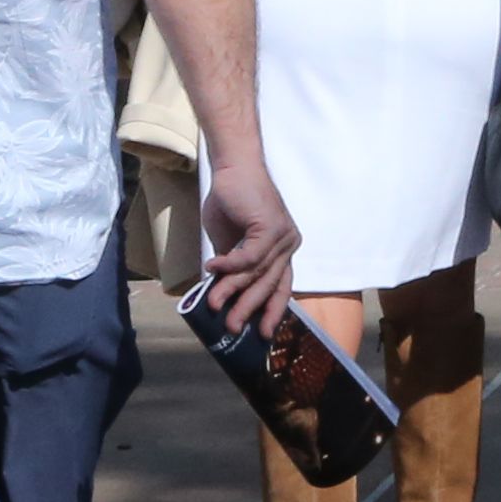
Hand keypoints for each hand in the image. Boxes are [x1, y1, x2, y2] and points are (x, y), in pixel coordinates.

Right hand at [197, 163, 300, 343]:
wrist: (233, 167)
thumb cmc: (231, 201)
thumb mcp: (229, 242)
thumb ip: (232, 266)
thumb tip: (220, 294)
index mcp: (283, 250)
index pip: (281, 287)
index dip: (272, 311)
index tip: (263, 334)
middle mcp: (289, 245)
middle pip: (269, 286)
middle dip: (249, 309)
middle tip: (232, 327)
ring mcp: (283, 236)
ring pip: (256, 273)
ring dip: (231, 289)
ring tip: (213, 303)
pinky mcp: (271, 227)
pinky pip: (249, 257)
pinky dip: (229, 265)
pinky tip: (211, 268)